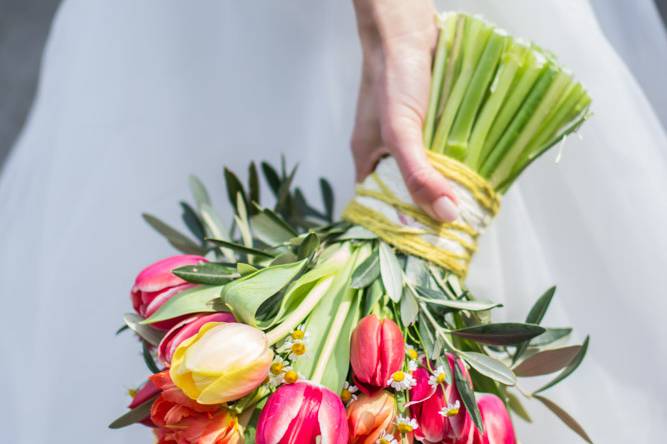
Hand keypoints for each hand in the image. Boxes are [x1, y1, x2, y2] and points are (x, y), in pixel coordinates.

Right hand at [351, 0, 457, 221]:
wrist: (407, 31)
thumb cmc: (390, 79)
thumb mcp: (401, 132)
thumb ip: (419, 173)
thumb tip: (447, 213)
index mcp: (368, 162)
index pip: (380, 207)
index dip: (401, 226)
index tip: (427, 247)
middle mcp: (389, 155)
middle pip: (409, 194)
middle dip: (430, 210)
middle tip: (457, 232)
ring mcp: (413, 141)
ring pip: (431, 175)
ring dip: (448, 188)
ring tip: (471, 212)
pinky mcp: (434, 126)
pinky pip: (446, 153)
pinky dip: (458, 164)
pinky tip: (475, 176)